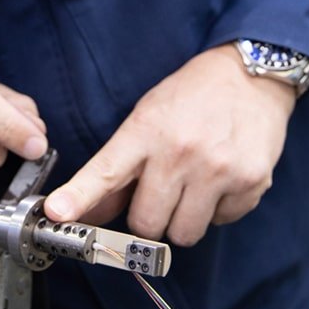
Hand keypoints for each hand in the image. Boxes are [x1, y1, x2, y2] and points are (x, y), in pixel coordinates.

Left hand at [43, 44, 295, 245]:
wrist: (251, 75)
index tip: (56, 213)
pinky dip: (217, 209)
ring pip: (183, 234)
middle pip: (146, 223)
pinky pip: (221, 222)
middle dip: (148, 217)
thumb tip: (85, 212)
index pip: (106, 172)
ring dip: (182, 219)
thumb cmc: (191, 96)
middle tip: (159, 193)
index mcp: (147, 131)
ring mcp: (218, 170)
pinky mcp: (251, 182)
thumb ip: (119, 169)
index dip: (79, 196)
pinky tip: (221, 179)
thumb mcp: (147, 118)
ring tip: (192, 186)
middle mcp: (181, 152)